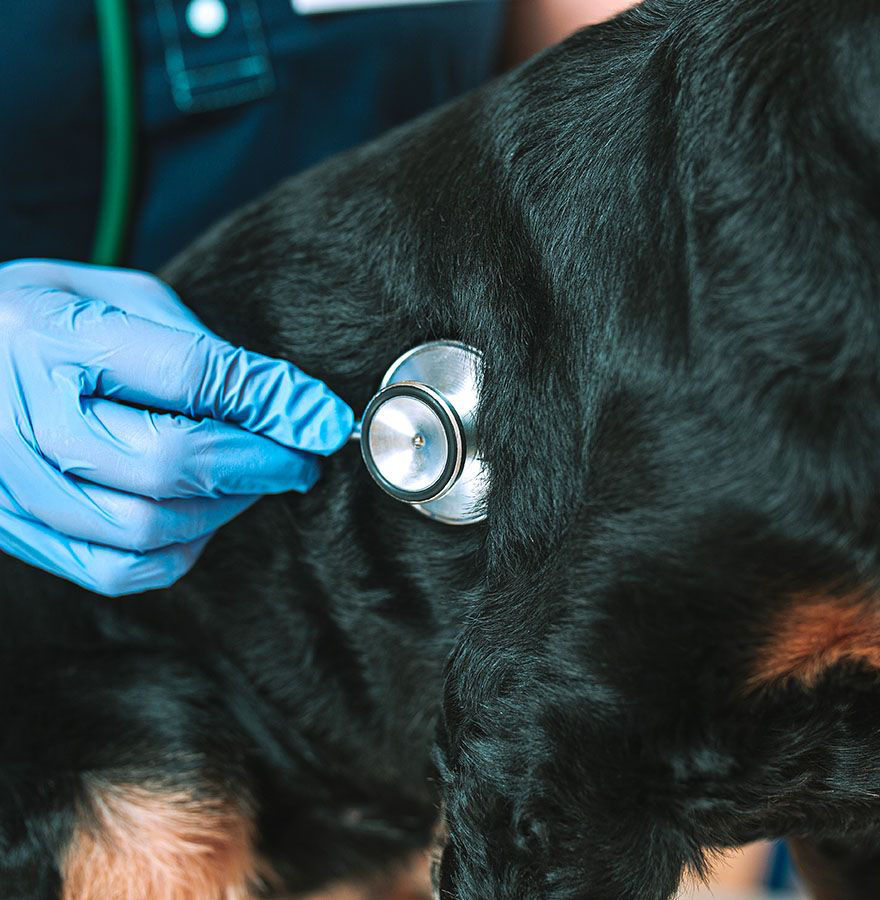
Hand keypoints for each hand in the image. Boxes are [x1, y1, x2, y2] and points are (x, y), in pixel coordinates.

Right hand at [0, 260, 353, 595]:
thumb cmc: (53, 318)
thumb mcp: (122, 299)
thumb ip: (196, 350)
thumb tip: (289, 407)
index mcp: (51, 334)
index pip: (188, 376)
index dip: (271, 401)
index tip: (325, 418)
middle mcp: (23, 413)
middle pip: (171, 462)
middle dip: (261, 464)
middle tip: (299, 457)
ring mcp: (12, 481)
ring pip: (149, 526)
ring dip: (226, 507)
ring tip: (250, 480)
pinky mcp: (15, 528)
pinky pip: (117, 570)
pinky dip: (179, 549)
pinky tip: (199, 515)